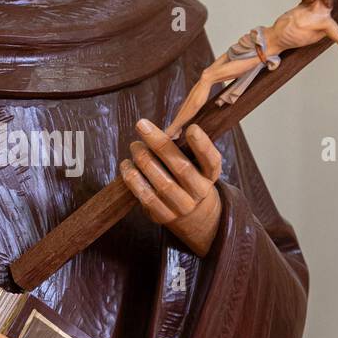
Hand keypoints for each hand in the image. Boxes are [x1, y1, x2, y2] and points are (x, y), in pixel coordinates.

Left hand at [120, 119, 222, 256]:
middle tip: (141, 125)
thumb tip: (163, 121)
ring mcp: (182, 206)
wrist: (193, 214)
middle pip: (181, 168)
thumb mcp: (195, 162)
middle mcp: (199, 191)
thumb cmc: (189, 177)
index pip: (211, 161)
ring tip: (135, 146)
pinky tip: (127, 166)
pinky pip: (147, 198)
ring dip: (144, 161)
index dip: (202, 145)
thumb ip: (183, 145)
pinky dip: (134, 180)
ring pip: (162, 184)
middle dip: (159, 144)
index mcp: (210, 174)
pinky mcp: (164, 216)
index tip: (191, 128)